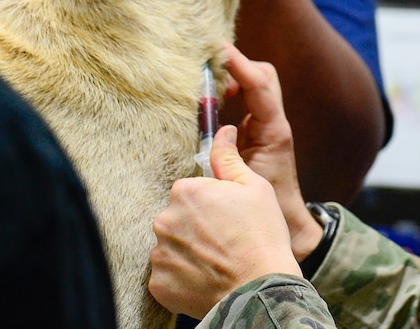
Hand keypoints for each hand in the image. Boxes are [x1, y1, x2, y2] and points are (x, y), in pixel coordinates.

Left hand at [149, 126, 301, 318]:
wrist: (260, 289)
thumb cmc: (262, 235)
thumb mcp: (254, 188)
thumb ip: (229, 159)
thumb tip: (223, 131)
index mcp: (185, 191)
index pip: (190, 191)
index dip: (211, 204)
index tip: (227, 218)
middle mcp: (164, 219)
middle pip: (177, 218)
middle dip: (195, 227)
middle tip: (223, 241)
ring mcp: (159, 254)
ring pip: (172, 246)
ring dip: (188, 252)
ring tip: (216, 262)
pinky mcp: (158, 284)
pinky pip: (167, 275)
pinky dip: (182, 277)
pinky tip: (206, 278)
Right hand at [220, 43, 321, 261]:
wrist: (288, 225)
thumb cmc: (269, 208)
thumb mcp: (246, 182)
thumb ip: (228, 157)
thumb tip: (212, 132)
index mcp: (274, 130)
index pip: (260, 86)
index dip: (239, 64)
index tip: (218, 50)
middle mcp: (273, 122)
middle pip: (263, 75)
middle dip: (239, 65)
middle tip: (210, 71)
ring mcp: (266, 125)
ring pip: (254, 84)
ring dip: (234, 78)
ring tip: (208, 87)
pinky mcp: (255, 132)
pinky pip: (245, 101)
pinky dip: (230, 93)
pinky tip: (211, 103)